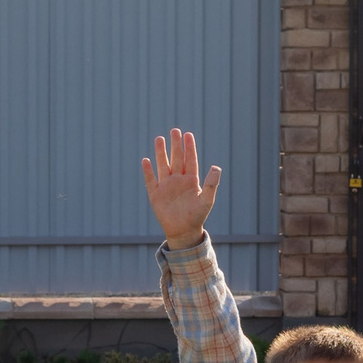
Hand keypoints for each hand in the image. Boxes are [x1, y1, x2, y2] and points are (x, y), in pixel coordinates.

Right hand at [143, 130, 221, 245]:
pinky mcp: (156, 194)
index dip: (189, 147)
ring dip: (161, 153)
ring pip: (163, 165)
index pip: (190, 160)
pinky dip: (148, 171)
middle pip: (176, 158)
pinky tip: (146, 161)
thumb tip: (216, 167)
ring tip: (159, 138)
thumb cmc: (197, 216)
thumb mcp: (207, 200)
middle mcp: (178, 180)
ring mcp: (166, 186)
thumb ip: (211, 184)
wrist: (184, 232)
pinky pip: (151, 180)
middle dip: (176, 145)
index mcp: (191, 180)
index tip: (188, 134)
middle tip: (175, 130)